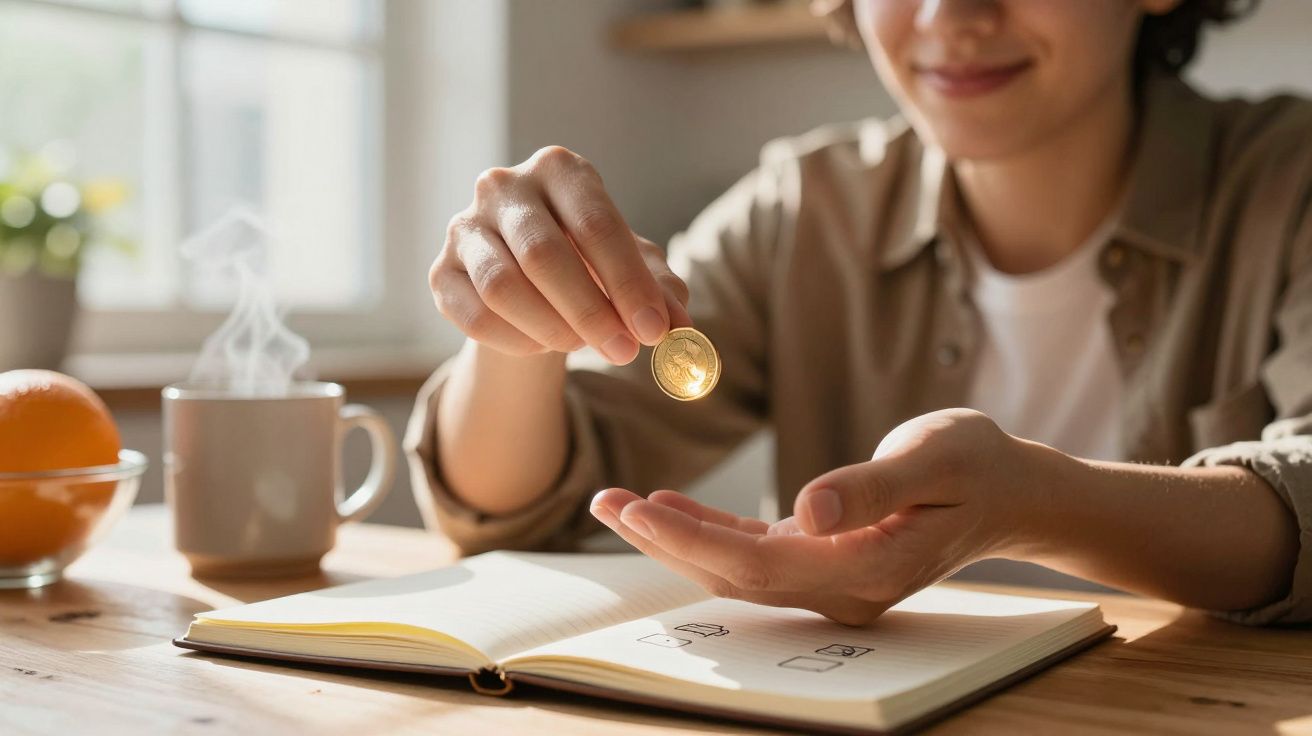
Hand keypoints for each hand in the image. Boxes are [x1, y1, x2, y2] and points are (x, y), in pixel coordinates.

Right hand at [429, 146, 691, 364]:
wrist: (530, 281)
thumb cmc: (591, 264)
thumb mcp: (632, 271)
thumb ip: (660, 292)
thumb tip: (680, 327)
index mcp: (561, 170)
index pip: (596, 225)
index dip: (628, 282)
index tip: (655, 330)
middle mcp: (505, 187)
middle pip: (545, 255)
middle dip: (591, 312)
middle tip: (624, 352)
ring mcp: (465, 226)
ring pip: (503, 287)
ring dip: (552, 329)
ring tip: (581, 346)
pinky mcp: (441, 271)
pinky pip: (474, 315)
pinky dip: (516, 341)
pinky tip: (542, 346)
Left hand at [590, 409, 1044, 624]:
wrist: (1011, 491)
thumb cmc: (976, 465)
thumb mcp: (932, 459)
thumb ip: (871, 486)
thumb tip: (807, 511)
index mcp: (867, 567)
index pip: (759, 564)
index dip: (692, 541)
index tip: (637, 510)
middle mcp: (844, 589)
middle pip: (736, 575)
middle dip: (665, 542)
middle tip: (605, 502)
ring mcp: (834, 581)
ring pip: (738, 569)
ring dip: (677, 539)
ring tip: (621, 504)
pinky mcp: (826, 560)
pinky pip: (756, 555)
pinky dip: (710, 533)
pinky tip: (672, 509)